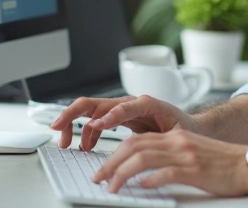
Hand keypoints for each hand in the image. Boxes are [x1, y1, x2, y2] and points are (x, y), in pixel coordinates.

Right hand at [50, 95, 198, 150]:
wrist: (190, 127)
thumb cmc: (183, 128)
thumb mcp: (175, 132)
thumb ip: (157, 134)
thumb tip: (141, 144)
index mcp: (145, 103)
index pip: (122, 107)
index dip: (108, 117)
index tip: (96, 127)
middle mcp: (129, 103)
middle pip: (94, 102)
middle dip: (72, 114)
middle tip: (57, 128)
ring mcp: (122, 109)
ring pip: (90, 111)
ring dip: (74, 125)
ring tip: (68, 144)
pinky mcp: (119, 117)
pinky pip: (95, 121)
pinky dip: (85, 133)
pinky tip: (84, 146)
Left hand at [93, 129, 247, 196]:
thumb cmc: (223, 163)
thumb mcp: (193, 153)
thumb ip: (170, 158)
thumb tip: (145, 174)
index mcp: (176, 137)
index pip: (136, 139)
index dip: (114, 153)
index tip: (103, 168)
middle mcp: (178, 142)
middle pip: (134, 146)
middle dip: (110, 162)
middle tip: (98, 177)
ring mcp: (186, 155)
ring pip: (143, 158)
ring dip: (122, 173)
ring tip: (111, 186)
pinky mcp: (195, 170)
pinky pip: (166, 173)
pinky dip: (150, 180)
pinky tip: (142, 188)